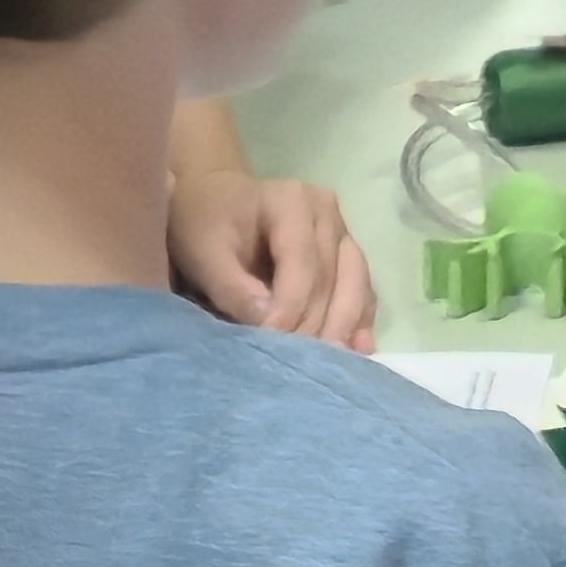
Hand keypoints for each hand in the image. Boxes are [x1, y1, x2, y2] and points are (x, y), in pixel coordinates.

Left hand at [167, 160, 377, 345]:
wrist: (212, 201)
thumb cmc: (203, 224)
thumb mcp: (204, 253)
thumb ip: (232, 287)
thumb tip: (268, 323)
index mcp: (292, 201)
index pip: (302, 260)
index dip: (291, 305)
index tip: (273, 342)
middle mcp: (327, 212)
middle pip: (333, 275)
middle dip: (317, 323)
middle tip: (298, 365)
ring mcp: (342, 233)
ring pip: (356, 284)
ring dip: (344, 325)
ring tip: (332, 364)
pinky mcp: (346, 257)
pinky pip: (362, 291)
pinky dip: (359, 322)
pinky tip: (356, 351)